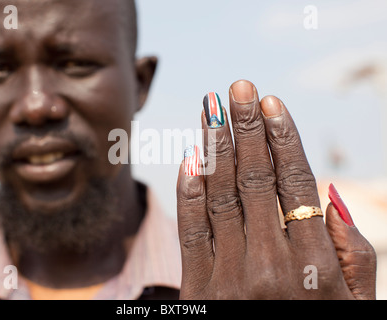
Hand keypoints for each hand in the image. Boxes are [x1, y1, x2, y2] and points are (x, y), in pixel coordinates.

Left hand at [176, 80, 375, 298]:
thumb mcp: (355, 305)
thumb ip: (352, 254)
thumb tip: (331, 196)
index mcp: (316, 268)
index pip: (297, 186)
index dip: (282, 140)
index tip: (271, 104)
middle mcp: (272, 268)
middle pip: (255, 181)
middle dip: (245, 129)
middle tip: (237, 88)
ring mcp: (230, 279)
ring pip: (221, 197)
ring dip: (215, 147)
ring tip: (212, 109)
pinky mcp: (199, 290)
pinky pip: (192, 232)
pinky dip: (190, 192)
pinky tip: (190, 158)